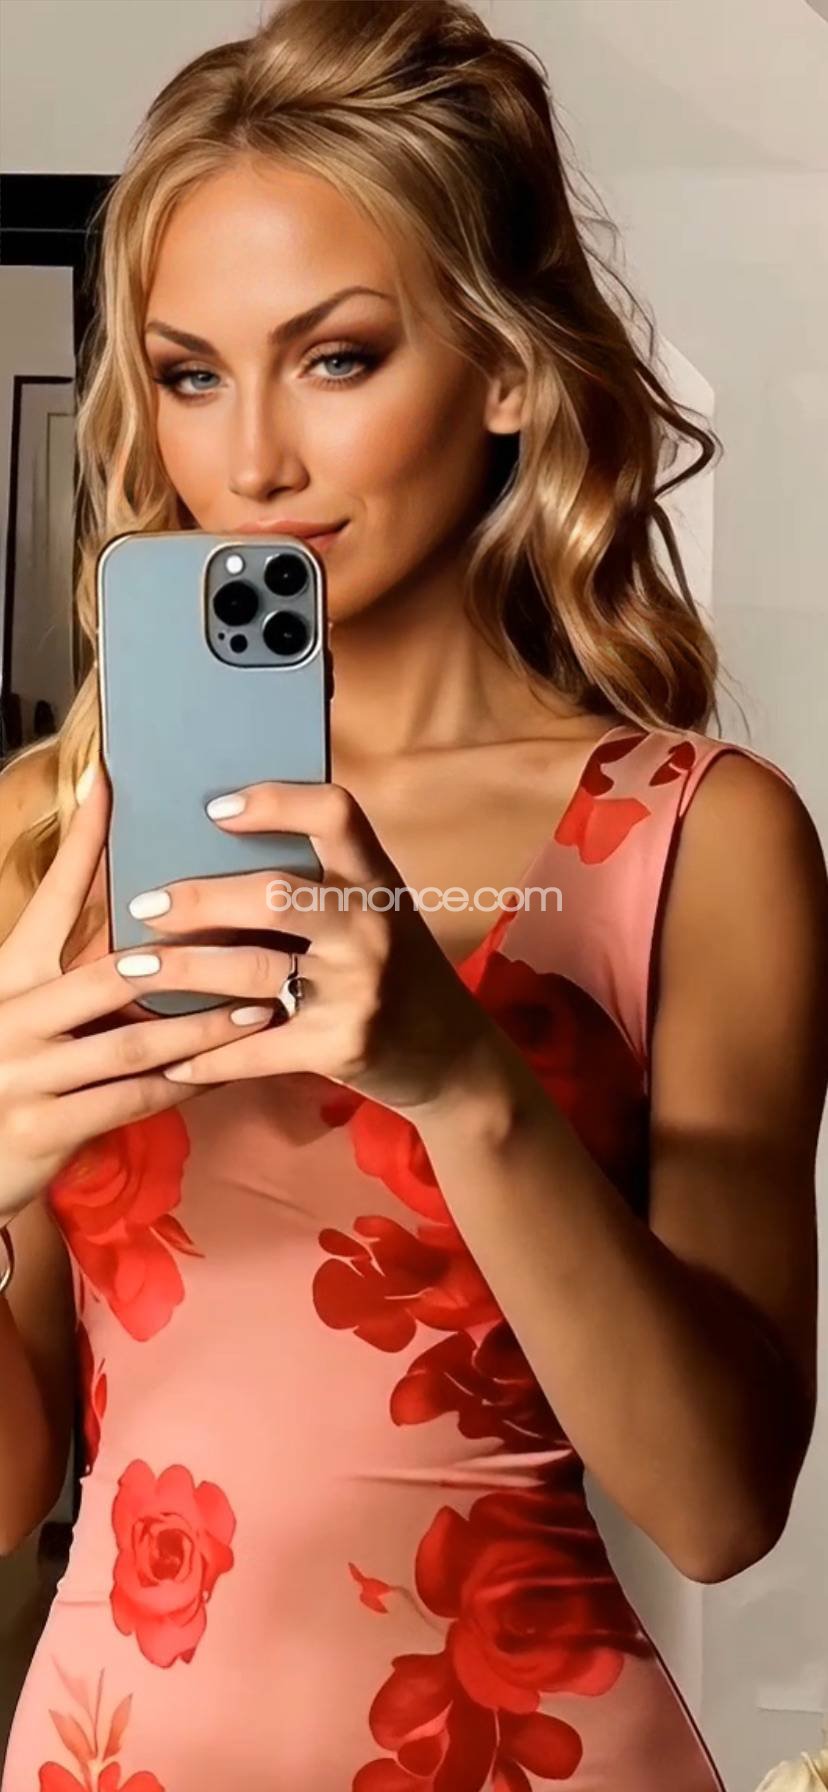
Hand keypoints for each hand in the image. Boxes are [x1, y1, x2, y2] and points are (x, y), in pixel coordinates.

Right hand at [0, 765, 276, 1223]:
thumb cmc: (9, 1069)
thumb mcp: (23, 1006)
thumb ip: (67, 965)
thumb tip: (134, 907)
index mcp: (10, 974)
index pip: (52, 898)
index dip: (82, 843)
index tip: (113, 785)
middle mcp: (14, 1015)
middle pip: (112, 974)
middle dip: (188, 959)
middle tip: (254, 936)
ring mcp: (26, 1075)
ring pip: (136, 1044)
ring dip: (205, 1027)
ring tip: (261, 1007)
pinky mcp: (46, 1128)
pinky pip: (133, 1101)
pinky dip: (185, 1085)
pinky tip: (227, 1073)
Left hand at [119, 779, 497, 1115]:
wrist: (453, 1057)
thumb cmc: (397, 971)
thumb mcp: (376, 912)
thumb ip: (321, 884)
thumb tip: (214, 849)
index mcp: (378, 880)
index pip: (335, 813)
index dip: (275, 801)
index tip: (215, 808)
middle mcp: (371, 927)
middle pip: (273, 895)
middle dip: (197, 901)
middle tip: (144, 906)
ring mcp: (359, 988)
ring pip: (251, 971)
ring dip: (182, 972)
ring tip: (133, 969)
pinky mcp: (343, 1046)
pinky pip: (257, 1049)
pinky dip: (207, 1057)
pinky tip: (171, 1060)